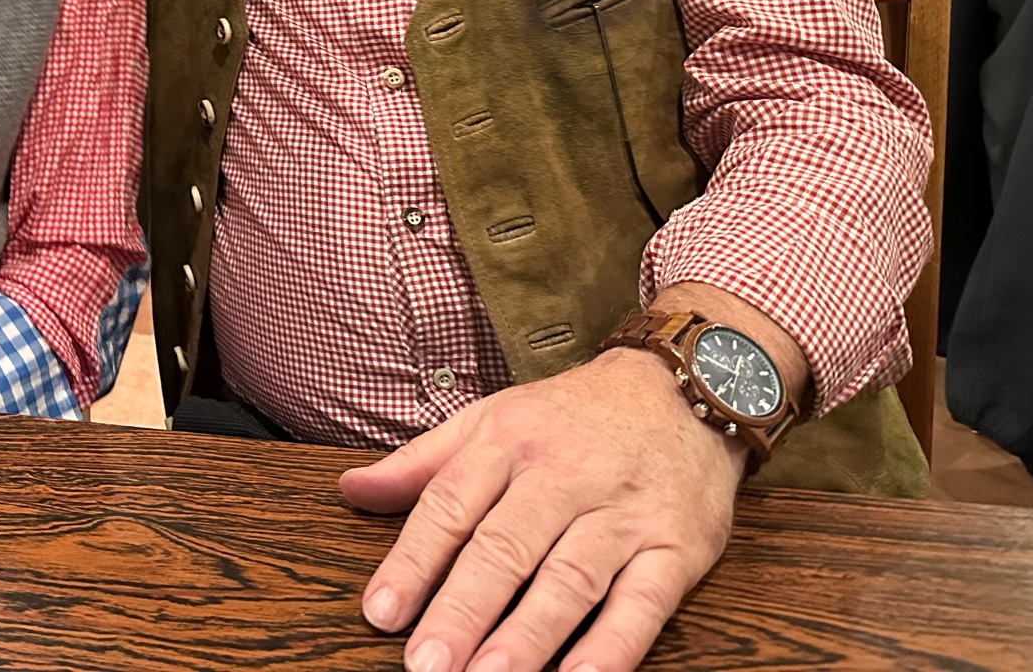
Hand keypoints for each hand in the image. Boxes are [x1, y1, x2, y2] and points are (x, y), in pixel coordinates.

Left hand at [339, 348, 744, 671]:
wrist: (682, 387)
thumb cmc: (571, 415)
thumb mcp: (490, 418)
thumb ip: (421, 463)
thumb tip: (350, 490)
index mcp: (508, 441)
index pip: (450, 506)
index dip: (412, 562)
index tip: (380, 613)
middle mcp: (562, 475)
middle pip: (505, 548)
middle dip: (462, 611)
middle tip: (427, 665)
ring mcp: (622, 513)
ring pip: (568, 579)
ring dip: (527, 636)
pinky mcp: (676, 546)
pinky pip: (644, 602)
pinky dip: (614, 646)